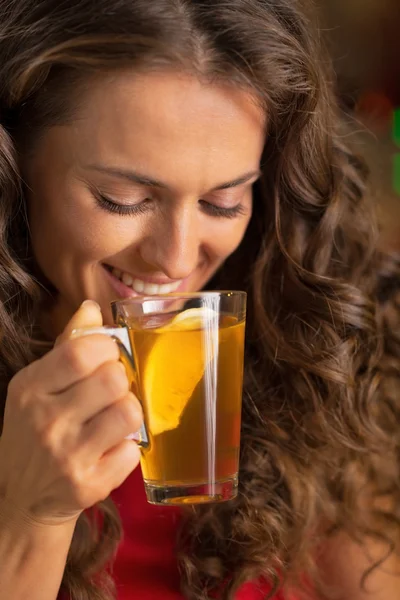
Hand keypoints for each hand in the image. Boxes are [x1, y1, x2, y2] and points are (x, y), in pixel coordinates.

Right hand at [0, 300, 142, 525]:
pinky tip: (110, 449)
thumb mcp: (38, 385)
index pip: (80, 351)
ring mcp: (66, 457)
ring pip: (129, 412)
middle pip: (113, 379)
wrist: (21, 497)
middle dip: (121, 380)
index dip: (107, 347)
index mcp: (30, 388)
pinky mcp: (88, 486)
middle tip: (111, 391)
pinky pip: (132, 452)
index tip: (108, 356)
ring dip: (129, 412)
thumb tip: (91, 308)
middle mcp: (45, 421)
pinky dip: (128, 448)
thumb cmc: (35, 430)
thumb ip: (67, 346)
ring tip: (114, 418)